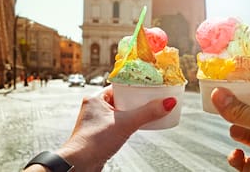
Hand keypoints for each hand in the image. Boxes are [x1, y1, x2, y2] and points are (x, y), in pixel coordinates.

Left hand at [51, 85, 175, 170]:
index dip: (134, 85)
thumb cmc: (94, 142)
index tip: (148, 85)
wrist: (80, 165)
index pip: (119, 86)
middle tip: (151, 98)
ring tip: (147, 111)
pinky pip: (118, 123)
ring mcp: (96, 121)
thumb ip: (148, 112)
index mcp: (96, 98)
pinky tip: (136, 125)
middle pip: (122, 98)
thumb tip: (168, 102)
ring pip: (120, 111)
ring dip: (133, 111)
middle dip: (137, 99)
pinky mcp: (100, 133)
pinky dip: (128, 122)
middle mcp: (95, 108)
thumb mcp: (126, 123)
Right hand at [211, 87, 249, 170]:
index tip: (228, 89)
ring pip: (245, 136)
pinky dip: (236, 158)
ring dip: (236, 132)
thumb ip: (240, 109)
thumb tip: (218, 94)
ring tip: (234, 131)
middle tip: (223, 108)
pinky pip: (242, 161)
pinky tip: (237, 155)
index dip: (246, 92)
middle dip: (237, 113)